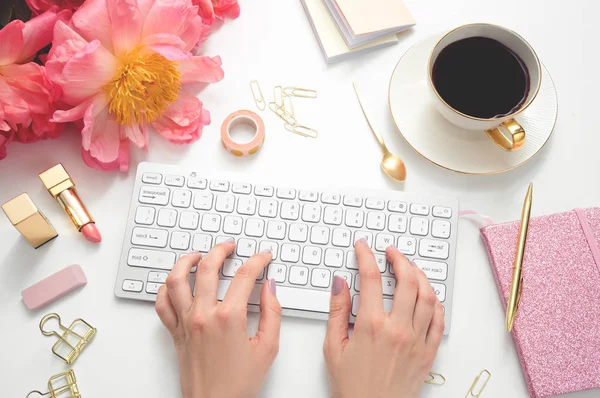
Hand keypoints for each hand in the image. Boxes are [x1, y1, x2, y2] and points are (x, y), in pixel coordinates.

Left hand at [155, 242, 280, 397]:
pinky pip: (162, 304)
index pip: (245, 276)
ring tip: (198, 256)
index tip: (263, 257)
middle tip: (230, 246)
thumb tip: (270, 288)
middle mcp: (204, 315)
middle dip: (221, 250)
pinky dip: (165, 289)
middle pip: (208, 268)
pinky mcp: (175, 333)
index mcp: (229, 317)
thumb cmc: (239, 383)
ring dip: (187, 261)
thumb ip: (272, 313)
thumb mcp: (268, 347)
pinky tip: (176, 283)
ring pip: (177, 280)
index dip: (258, 260)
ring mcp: (186, 322)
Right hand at [324, 239, 444, 397]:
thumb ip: (337, 311)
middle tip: (391, 252)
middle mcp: (398, 329)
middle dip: (399, 259)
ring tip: (410, 268)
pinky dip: (436, 302)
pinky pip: (439, 320)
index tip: (363, 247)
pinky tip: (427, 296)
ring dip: (420, 276)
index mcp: (371, 326)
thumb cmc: (352, 386)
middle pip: (407, 280)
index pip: (371, 278)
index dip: (366, 256)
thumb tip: (339, 283)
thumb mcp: (333, 347)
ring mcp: (417, 340)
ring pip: (428, 297)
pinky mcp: (428, 353)